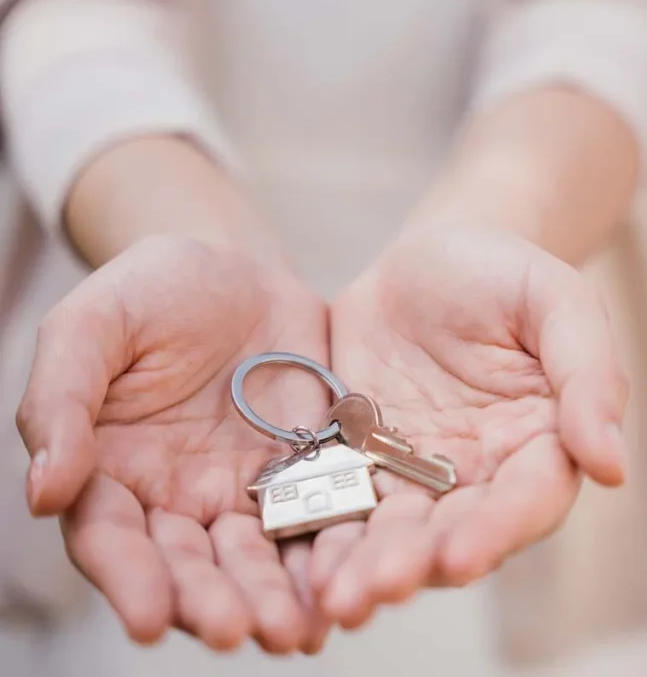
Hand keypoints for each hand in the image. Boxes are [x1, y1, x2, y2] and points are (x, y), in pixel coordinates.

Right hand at [16, 235, 331, 652]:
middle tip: (234, 631)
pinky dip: (330, 555)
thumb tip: (46, 491)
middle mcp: (177, 498)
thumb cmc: (151, 291)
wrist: (237, 269)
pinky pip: (319, 519)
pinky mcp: (307, 475)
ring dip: (274, 598)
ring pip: (258, 558)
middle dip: (211, 602)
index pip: (112, 540)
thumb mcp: (91, 326)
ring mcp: (245, 492)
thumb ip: (61, 401)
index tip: (148, 620)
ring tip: (297, 630)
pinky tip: (345, 585)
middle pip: (191, 565)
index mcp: (111, 472)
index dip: (129, 580)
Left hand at [310, 225, 628, 626]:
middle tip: (374, 590)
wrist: (428, 257)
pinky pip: (341, 502)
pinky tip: (295, 563)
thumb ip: (590, 374)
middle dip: (417, 564)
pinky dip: (321, 534)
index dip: (498, 531)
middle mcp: (483, 474)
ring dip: (365, 567)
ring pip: (394, 532)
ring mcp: (418, 474)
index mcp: (542, 442)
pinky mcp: (360, 462)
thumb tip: (613, 466)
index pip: (530, 499)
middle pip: (455, 532)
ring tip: (331, 597)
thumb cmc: (505, 272)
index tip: (460, 557)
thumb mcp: (558, 301)